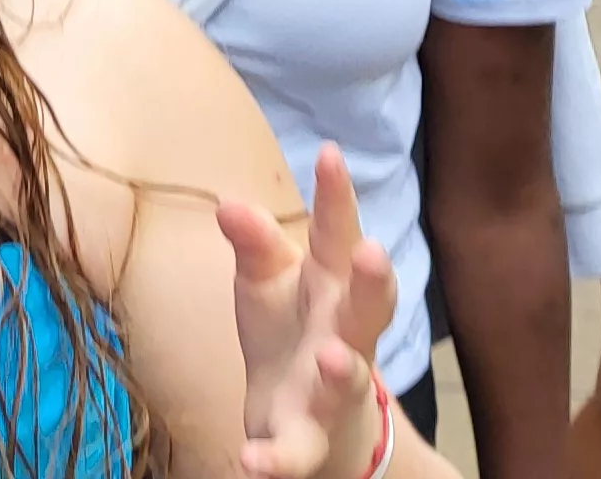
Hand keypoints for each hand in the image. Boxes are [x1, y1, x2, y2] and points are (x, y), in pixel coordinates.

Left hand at [223, 144, 397, 478]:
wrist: (308, 424)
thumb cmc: (291, 333)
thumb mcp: (268, 283)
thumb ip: (253, 245)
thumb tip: (227, 202)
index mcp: (331, 288)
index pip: (336, 237)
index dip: (336, 197)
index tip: (329, 153)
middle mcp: (342, 335)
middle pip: (366, 307)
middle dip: (374, 282)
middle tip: (374, 252)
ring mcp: (329, 392)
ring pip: (343, 379)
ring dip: (340, 368)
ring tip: (332, 355)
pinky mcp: (305, 441)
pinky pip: (293, 452)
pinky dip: (274, 461)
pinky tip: (248, 463)